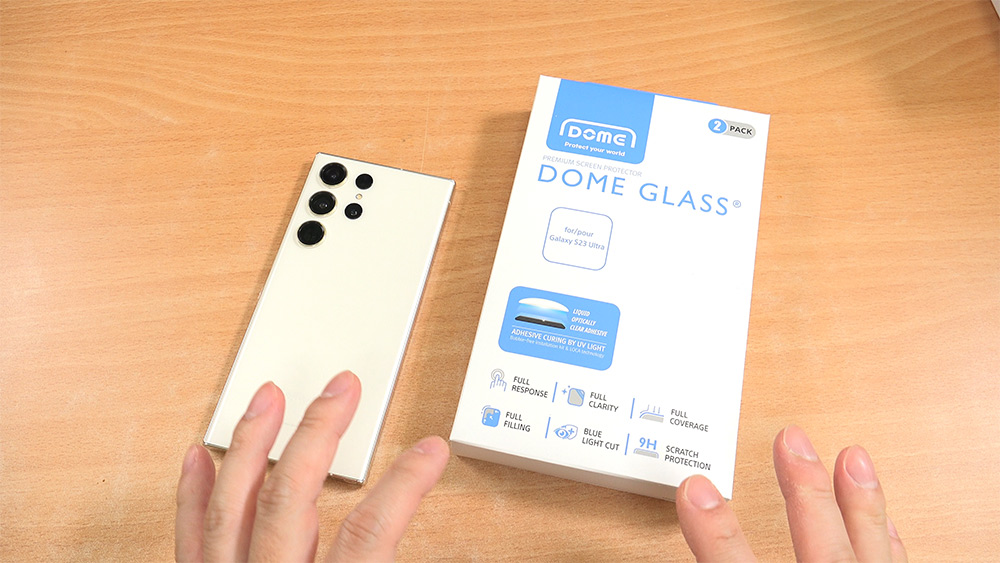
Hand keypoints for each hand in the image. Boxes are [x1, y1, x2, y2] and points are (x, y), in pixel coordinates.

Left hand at [175, 372, 449, 561]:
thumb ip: (390, 562)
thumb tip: (454, 549)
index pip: (369, 532)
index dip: (404, 485)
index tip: (429, 451)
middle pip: (291, 498)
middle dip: (318, 433)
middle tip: (342, 389)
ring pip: (232, 505)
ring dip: (251, 443)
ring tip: (267, 396)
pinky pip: (189, 538)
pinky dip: (191, 495)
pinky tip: (199, 457)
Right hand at [676, 425, 905, 561]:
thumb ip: (720, 561)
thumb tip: (677, 555)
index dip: (714, 529)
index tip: (695, 488)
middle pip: (820, 546)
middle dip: (806, 490)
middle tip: (792, 439)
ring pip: (869, 552)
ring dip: (861, 503)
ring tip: (855, 457)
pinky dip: (888, 541)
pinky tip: (885, 521)